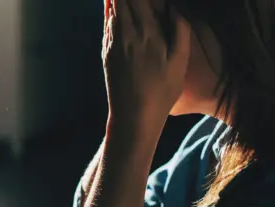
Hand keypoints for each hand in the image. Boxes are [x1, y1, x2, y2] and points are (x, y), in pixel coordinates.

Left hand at [102, 0, 190, 119]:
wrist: (132, 115)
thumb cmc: (161, 91)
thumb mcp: (179, 62)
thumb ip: (179, 31)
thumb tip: (174, 8)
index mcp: (148, 34)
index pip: (141, 0)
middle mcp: (128, 35)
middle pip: (123, 2)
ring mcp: (114, 45)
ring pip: (112, 12)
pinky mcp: (107, 55)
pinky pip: (107, 26)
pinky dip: (108, 12)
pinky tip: (109, 6)